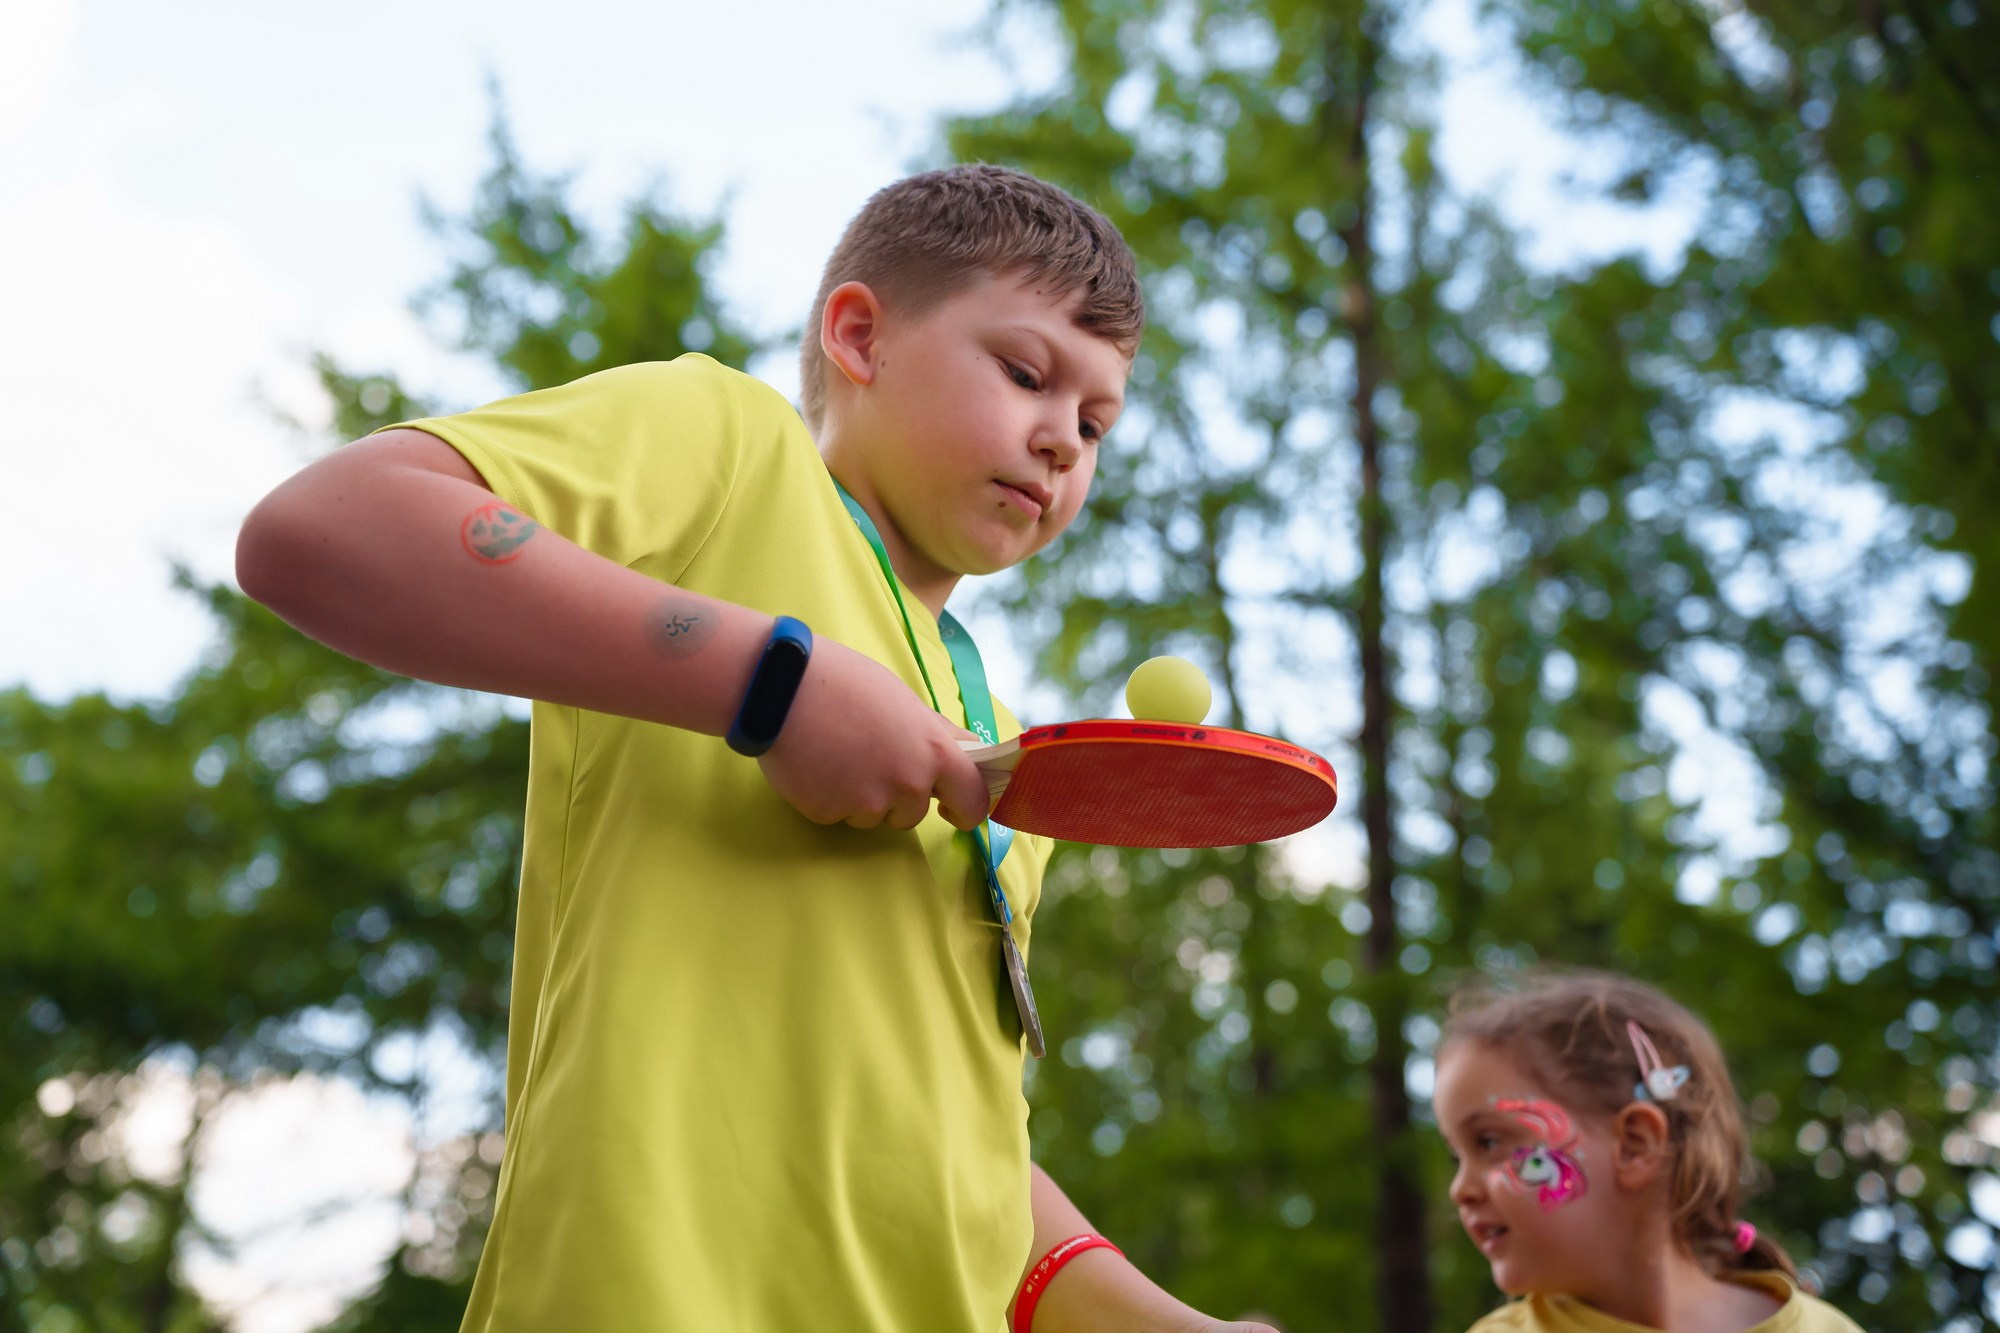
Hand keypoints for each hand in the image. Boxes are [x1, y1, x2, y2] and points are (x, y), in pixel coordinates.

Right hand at [757, 636, 991, 830]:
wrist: (783, 687)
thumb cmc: (846, 682)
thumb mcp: (904, 701)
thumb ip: (938, 733)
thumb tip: (971, 748)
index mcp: (934, 751)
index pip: (972, 798)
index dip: (967, 810)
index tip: (954, 810)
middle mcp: (907, 783)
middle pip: (913, 813)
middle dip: (898, 797)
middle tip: (871, 760)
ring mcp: (867, 802)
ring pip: (873, 816)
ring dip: (862, 797)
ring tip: (837, 754)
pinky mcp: (828, 813)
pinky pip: (838, 815)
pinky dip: (829, 797)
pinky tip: (816, 764)